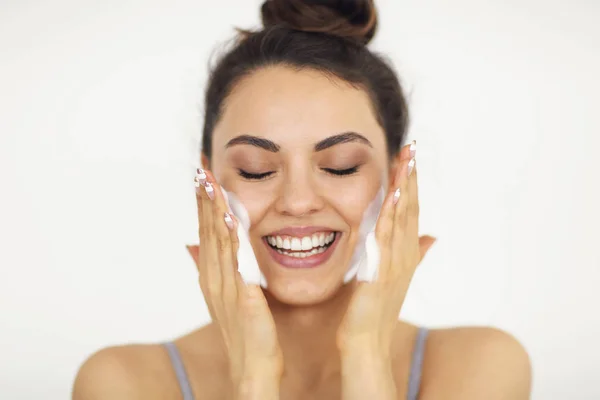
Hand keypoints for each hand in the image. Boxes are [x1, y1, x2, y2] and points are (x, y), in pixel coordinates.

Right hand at [188, 168, 281, 398]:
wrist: (252, 365)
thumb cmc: (243, 329)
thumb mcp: (223, 293)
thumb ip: (213, 266)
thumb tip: (190, 243)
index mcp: (211, 275)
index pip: (205, 231)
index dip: (201, 202)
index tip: (200, 174)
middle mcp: (214, 278)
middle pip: (207, 231)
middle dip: (203, 199)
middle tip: (201, 168)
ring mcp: (227, 288)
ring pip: (218, 243)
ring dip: (214, 213)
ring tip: (212, 184)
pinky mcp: (244, 299)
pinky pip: (239, 265)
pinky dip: (235, 243)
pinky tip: (235, 222)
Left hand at [337, 143, 435, 398]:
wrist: (366, 341)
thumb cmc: (374, 311)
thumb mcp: (394, 277)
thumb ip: (410, 254)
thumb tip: (432, 236)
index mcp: (404, 253)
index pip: (410, 211)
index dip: (412, 184)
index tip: (410, 157)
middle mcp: (404, 254)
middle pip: (411, 208)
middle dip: (412, 177)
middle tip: (413, 147)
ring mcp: (395, 262)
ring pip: (403, 218)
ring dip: (406, 188)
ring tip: (407, 160)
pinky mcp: (382, 271)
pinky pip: (388, 237)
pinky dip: (393, 216)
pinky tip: (396, 195)